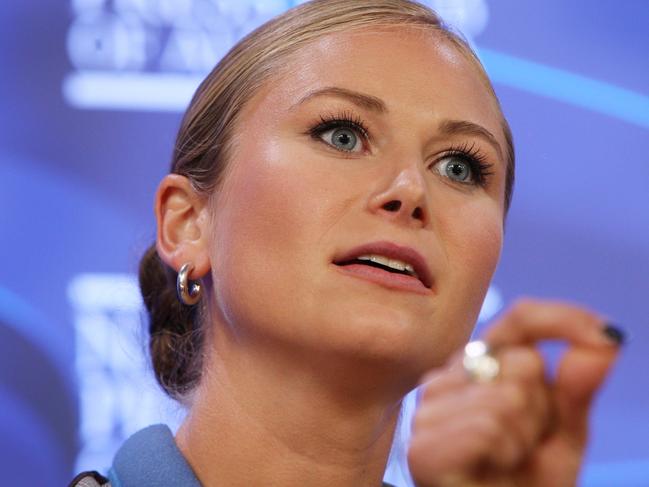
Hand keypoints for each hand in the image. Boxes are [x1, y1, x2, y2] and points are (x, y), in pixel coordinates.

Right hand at [407, 298, 622, 486]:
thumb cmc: (527, 481)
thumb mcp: (565, 434)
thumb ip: (578, 387)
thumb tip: (606, 338)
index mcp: (479, 366)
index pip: (520, 319)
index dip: (563, 320)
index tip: (604, 337)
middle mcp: (449, 378)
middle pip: (523, 363)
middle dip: (543, 410)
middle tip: (527, 445)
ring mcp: (428, 411)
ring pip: (507, 398)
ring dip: (525, 439)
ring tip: (508, 462)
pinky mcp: (423, 448)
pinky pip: (488, 427)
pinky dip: (506, 454)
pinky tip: (491, 471)